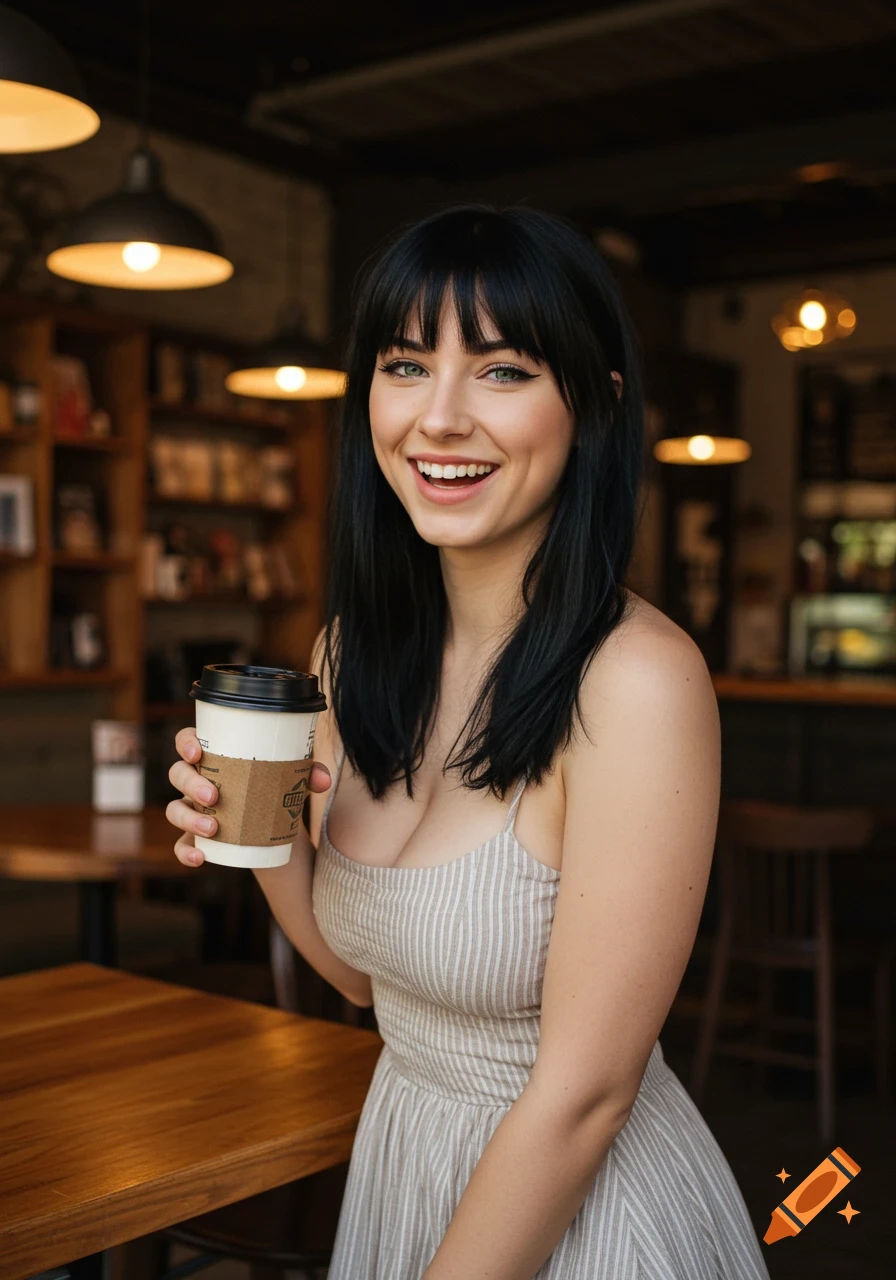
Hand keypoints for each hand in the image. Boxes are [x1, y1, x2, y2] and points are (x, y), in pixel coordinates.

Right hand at [166, 726, 331, 866]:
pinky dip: (185, 851)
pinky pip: (181, 844)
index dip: (185, 743)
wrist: (275, 823)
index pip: (187, 741)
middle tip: (214, 796)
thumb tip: (323, 779)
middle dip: (191, 783)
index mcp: (214, 755)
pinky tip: (199, 857)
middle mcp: (197, 780)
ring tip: (213, 828)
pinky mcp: (197, 836)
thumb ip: (308, 774)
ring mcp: (193, 808)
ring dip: (188, 817)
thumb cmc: (275, 785)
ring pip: (175, 809)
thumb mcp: (292, 777)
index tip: (197, 753)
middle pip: (178, 774)